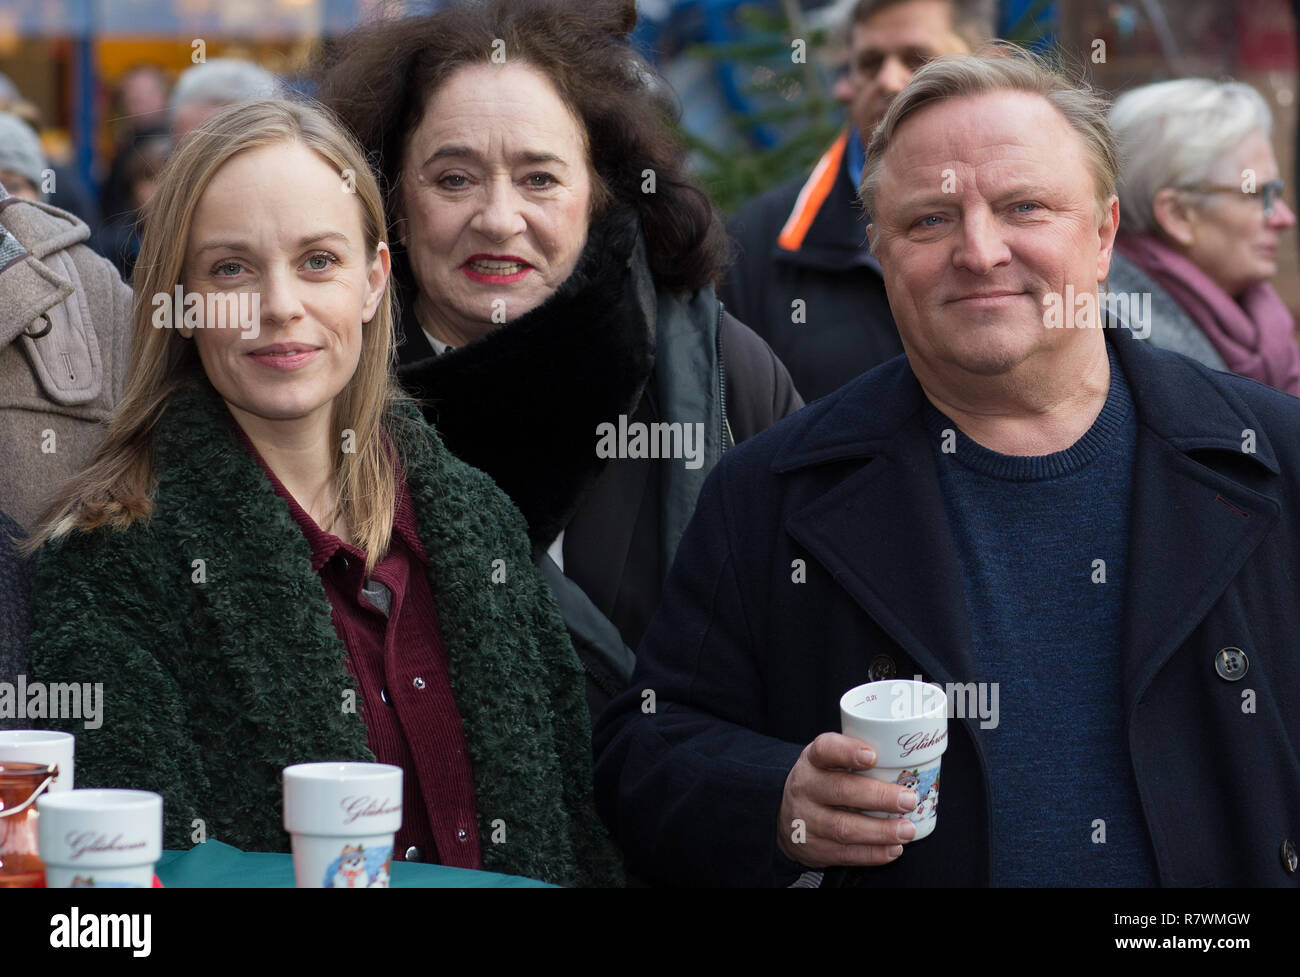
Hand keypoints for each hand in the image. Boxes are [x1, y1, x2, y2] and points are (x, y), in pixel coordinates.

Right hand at [776, 732, 919, 868]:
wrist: (788, 815)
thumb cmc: (823, 781)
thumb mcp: (829, 761)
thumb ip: (856, 758)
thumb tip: (905, 764)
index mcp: (812, 760)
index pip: (825, 749)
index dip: (847, 751)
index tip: (872, 756)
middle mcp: (806, 787)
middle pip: (840, 791)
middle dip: (879, 797)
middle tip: (908, 800)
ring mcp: (807, 820)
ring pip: (844, 827)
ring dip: (880, 831)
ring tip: (907, 830)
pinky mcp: (815, 848)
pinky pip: (845, 854)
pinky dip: (873, 853)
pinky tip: (894, 848)